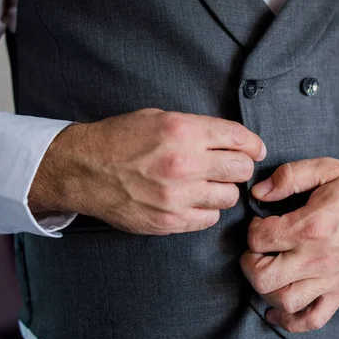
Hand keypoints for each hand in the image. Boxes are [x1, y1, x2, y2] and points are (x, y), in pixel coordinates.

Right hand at [28, 109, 265, 234]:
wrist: (84, 170)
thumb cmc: (120, 140)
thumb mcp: (159, 118)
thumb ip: (197, 129)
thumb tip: (232, 141)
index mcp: (183, 131)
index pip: (239, 138)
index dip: (253, 145)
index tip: (255, 150)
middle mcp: (185, 163)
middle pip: (241, 170)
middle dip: (240, 167)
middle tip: (230, 168)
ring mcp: (178, 196)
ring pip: (229, 197)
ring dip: (223, 190)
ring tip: (206, 185)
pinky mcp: (170, 220)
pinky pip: (209, 219)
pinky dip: (206, 210)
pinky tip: (193, 201)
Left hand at [240, 158, 338, 331]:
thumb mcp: (326, 169)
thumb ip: (289, 176)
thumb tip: (259, 192)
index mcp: (312, 226)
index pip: (260, 239)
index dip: (252, 229)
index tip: (261, 223)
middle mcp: (319, 258)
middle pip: (264, 277)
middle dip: (250, 263)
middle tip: (257, 250)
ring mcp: (330, 280)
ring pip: (284, 302)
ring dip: (266, 290)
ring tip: (269, 271)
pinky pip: (312, 319)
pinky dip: (290, 322)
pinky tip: (276, 311)